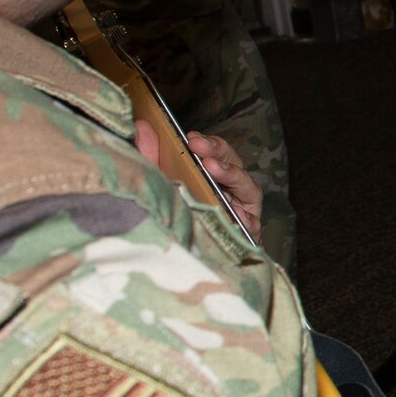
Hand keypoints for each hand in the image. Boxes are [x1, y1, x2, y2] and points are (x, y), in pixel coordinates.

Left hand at [133, 121, 263, 240]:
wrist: (179, 269)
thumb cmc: (172, 222)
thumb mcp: (157, 185)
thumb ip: (150, 156)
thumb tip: (142, 127)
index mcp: (209, 177)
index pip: (215, 153)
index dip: (207, 143)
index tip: (191, 138)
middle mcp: (228, 191)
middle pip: (233, 164)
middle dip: (218, 151)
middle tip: (199, 147)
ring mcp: (241, 212)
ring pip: (248, 189)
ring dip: (232, 175)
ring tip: (213, 169)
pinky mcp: (248, 235)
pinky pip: (253, 223)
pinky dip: (246, 217)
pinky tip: (234, 211)